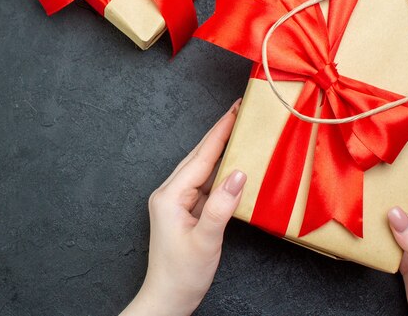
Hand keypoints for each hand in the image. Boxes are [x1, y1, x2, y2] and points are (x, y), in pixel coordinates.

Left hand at [121, 99, 245, 315]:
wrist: (168, 298)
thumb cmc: (182, 273)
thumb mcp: (205, 240)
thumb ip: (222, 206)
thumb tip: (239, 173)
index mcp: (170, 195)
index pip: (200, 157)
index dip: (220, 133)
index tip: (235, 111)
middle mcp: (170, 193)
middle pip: (199, 157)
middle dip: (219, 133)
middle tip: (238, 111)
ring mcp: (177, 202)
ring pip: (201, 169)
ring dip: (220, 150)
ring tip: (238, 131)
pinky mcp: (185, 211)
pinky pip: (204, 185)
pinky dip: (219, 172)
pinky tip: (232, 166)